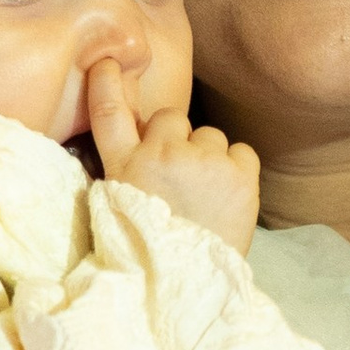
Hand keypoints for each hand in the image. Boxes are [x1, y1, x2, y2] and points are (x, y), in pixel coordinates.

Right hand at [87, 56, 259, 253]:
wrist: (188, 286)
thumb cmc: (155, 251)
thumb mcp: (121, 209)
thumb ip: (131, 170)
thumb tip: (148, 137)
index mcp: (124, 168)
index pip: (108, 113)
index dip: (106, 83)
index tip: (109, 62)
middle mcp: (161, 155)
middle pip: (173, 118)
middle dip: (178, 139)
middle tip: (181, 180)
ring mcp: (202, 161)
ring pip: (211, 136)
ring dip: (210, 158)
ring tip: (206, 197)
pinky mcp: (239, 174)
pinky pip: (242, 151)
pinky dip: (238, 170)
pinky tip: (228, 197)